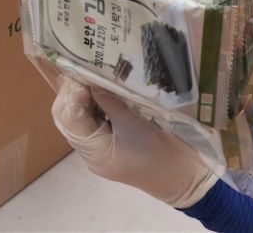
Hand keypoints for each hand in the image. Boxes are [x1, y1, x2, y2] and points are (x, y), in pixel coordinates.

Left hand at [51, 78, 218, 208]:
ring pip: (81, 119)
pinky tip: (107, 92)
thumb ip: (109, 100)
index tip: (85, 72)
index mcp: (93, 151)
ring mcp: (100, 151)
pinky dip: (97, 107)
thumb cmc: (161, 153)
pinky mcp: (110, 147)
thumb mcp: (134, 123)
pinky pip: (95, 124)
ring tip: (98, 78)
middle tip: (90, 73)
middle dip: (76, 94)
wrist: (185, 179)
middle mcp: (90, 153)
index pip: (67, 117)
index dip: (72, 92)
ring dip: (87, 99)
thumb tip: (91, 79)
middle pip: (69, 119)